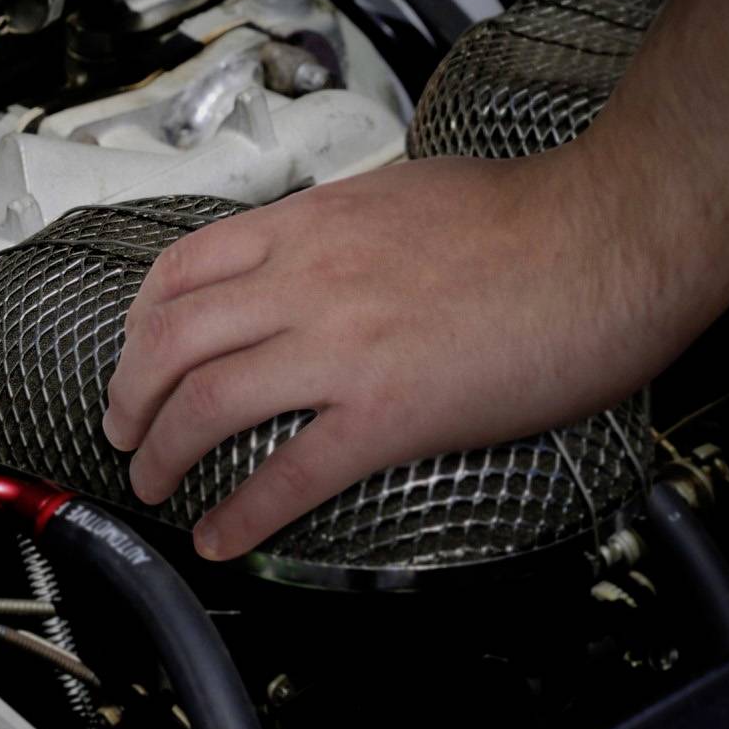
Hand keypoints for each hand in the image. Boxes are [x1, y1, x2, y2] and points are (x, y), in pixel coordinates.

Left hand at [100, 148, 711, 560]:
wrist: (605, 236)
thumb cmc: (526, 214)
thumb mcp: (399, 191)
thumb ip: (338, 224)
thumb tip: (311, 246)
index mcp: (308, 224)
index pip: (182, 269)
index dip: (139, 323)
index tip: (134, 355)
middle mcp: (306, 280)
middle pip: (171, 340)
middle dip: (129, 395)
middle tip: (123, 429)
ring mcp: (341, 347)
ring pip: (207, 404)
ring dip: (164, 453)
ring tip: (153, 484)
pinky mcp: (389, 412)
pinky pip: (290, 472)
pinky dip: (242, 513)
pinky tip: (221, 537)